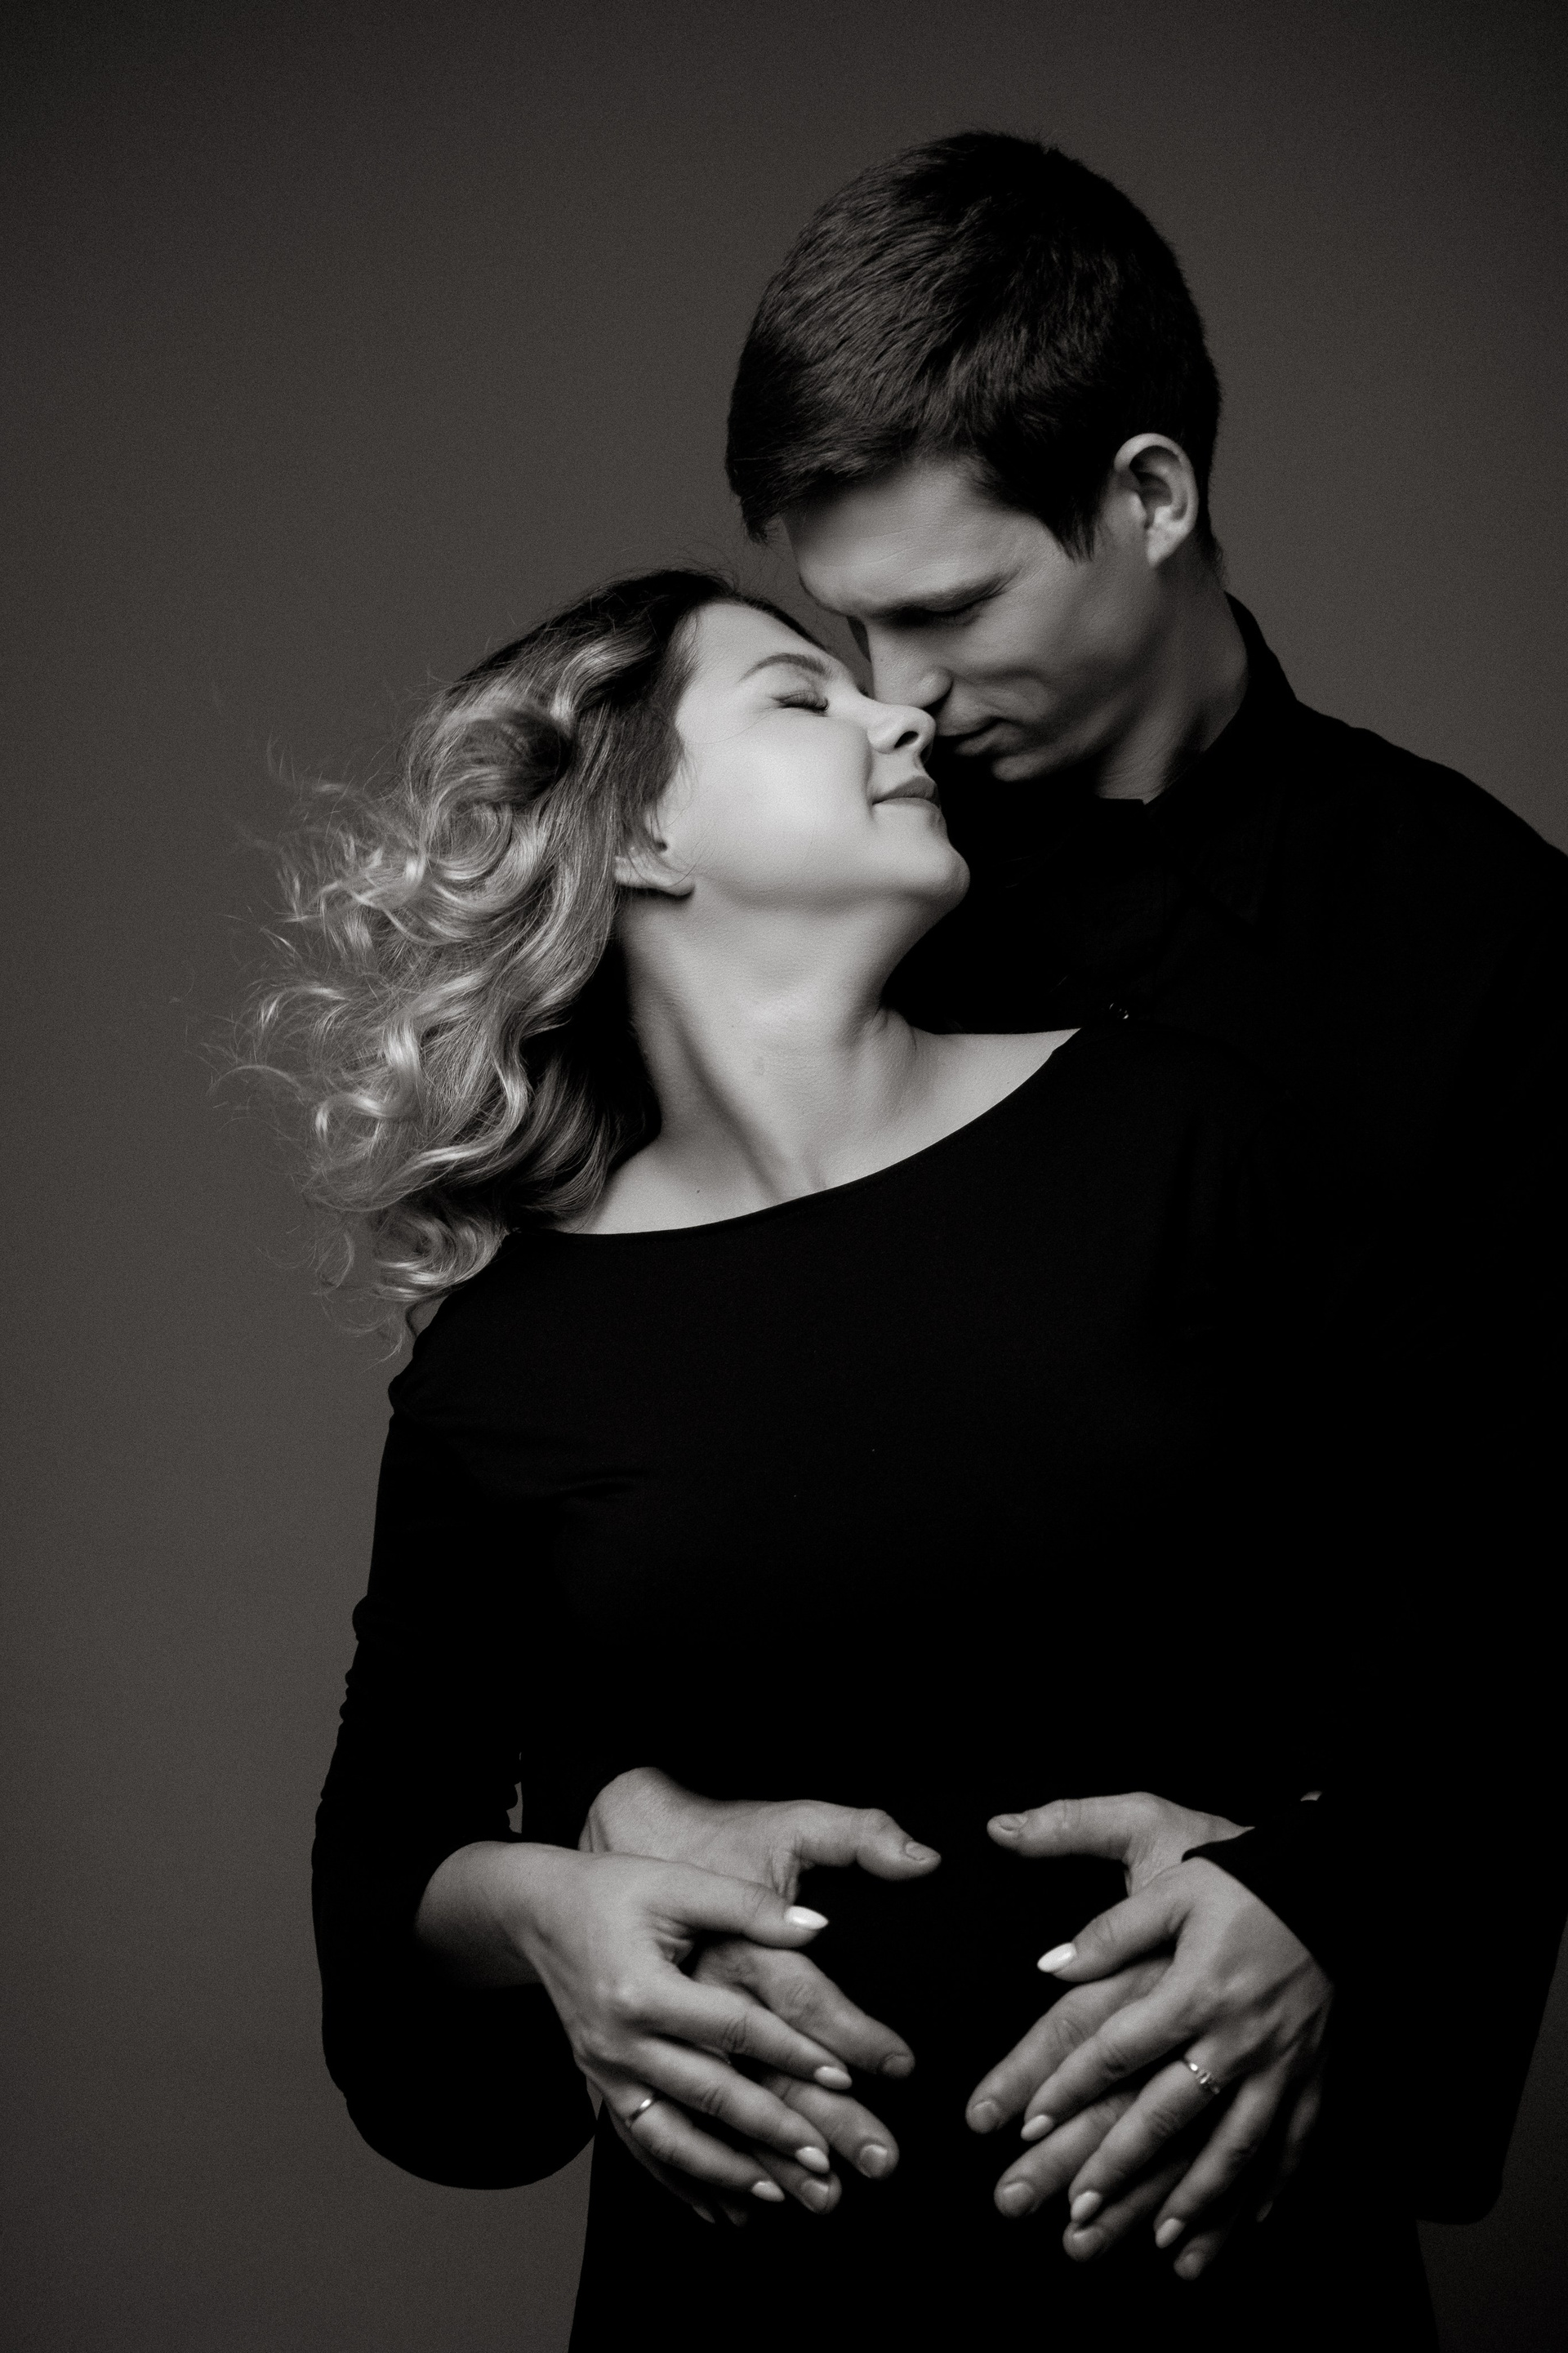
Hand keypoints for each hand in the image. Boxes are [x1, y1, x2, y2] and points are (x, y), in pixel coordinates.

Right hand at [582, 1769, 932, 2215]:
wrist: (537, 1913)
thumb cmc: (611, 1889)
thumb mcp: (677, 1882)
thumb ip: (747, 1905)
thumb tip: (817, 1928)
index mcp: (642, 1990)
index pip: (732, 2030)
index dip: (790, 2052)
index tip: (841, 2077)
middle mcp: (619, 2042)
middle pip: (706, 2094)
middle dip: (769, 2130)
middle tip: (824, 2158)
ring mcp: (605, 2073)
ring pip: (670, 2139)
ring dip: (726, 2172)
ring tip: (779, 2195)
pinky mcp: (600, 2087)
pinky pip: (641, 2146)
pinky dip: (680, 2182)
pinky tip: (719, 2209)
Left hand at [972, 1792, 1328, 2275]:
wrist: (1336, 1885)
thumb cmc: (1242, 1880)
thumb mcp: (1171, 1881)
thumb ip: (1110, 1928)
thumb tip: (1049, 1965)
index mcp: (1193, 1987)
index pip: (1119, 2048)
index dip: (1068, 2087)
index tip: (1026, 2126)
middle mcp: (1236, 2037)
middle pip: (1169, 2114)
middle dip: (1120, 2168)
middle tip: (1075, 2213)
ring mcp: (1280, 2065)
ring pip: (1234, 2148)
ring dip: (1196, 2201)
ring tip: (1159, 2244)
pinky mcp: (1313, 2077)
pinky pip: (1292, 2147)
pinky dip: (1267, 2193)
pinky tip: (1244, 2228)